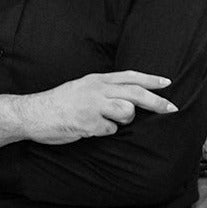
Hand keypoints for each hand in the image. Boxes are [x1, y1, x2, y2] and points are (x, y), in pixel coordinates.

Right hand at [21, 70, 176, 144]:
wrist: (34, 113)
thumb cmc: (59, 102)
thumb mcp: (82, 87)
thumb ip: (103, 89)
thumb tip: (127, 97)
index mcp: (96, 79)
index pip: (130, 76)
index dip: (150, 79)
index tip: (167, 83)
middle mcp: (97, 89)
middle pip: (135, 93)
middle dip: (156, 101)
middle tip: (172, 108)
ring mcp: (93, 105)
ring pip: (126, 111)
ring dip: (124, 119)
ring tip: (108, 120)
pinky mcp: (88, 122)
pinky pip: (109, 129)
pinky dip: (104, 131)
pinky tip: (90, 128)